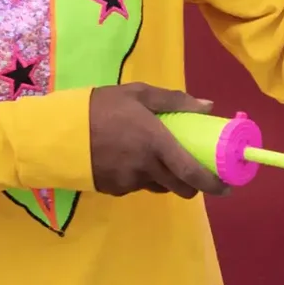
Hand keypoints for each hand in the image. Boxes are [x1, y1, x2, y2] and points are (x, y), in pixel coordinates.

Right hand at [87, 83, 223, 198]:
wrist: (57, 132)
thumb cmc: (100, 107)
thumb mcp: (137, 94)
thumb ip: (174, 101)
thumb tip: (207, 107)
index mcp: (157, 143)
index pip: (193, 173)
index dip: (213, 184)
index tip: (226, 187)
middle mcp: (147, 168)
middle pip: (181, 188)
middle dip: (192, 184)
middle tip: (192, 170)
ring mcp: (129, 182)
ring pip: (159, 187)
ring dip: (165, 178)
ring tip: (154, 157)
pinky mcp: (114, 190)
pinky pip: (137, 187)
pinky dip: (141, 177)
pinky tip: (130, 160)